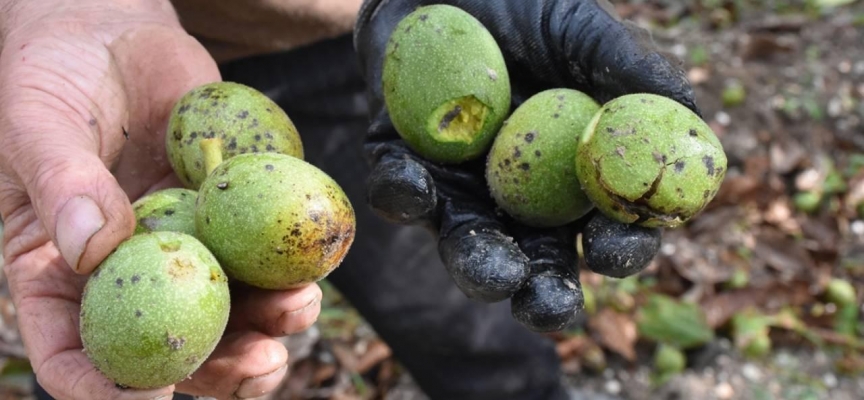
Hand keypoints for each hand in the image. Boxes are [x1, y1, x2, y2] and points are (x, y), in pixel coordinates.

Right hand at [0, 1, 318, 397]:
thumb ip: (60, 181)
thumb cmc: (51, 78)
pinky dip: (291, 265)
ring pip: (231, 307)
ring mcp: (187, 245)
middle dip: (220, 368)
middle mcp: (132, 272)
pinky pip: (263, 250)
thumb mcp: (37, 123)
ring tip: (298, 309)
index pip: (74, 350)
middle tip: (261, 364)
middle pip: (174, 344)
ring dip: (270, 323)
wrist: (111, 32)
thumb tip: (88, 244)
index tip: (148, 396)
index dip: (106, 387)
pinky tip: (312, 266)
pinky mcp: (232, 213)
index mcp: (62, 273)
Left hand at [354, 0, 695, 330]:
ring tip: (490, 275)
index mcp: (574, 175)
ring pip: (465, 244)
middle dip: (541, 293)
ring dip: (476, 266)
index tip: (613, 249)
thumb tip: (693, 125)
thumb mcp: (583, 32)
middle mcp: (517, 193)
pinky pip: (398, 192)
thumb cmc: (527, 8)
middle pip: (535, 262)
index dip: (616, 248)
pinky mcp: (401, 164)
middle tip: (544, 305)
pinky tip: (416, 186)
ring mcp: (457, 185)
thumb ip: (631, 74)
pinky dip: (405, 195)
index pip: (606, 229)